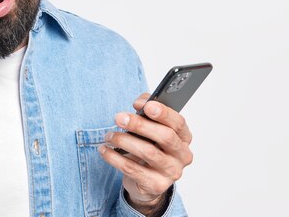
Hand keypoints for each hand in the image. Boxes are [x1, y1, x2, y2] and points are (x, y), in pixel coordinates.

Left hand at [99, 93, 192, 212]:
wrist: (146, 180)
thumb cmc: (148, 146)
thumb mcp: (149, 127)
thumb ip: (147, 110)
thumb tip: (140, 103)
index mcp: (184, 137)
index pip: (178, 123)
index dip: (163, 113)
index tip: (145, 105)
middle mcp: (182, 155)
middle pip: (165, 136)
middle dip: (139, 124)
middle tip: (119, 118)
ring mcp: (171, 172)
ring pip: (148, 152)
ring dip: (123, 140)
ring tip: (109, 135)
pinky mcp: (156, 186)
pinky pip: (132, 169)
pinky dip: (114, 157)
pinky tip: (104, 150)